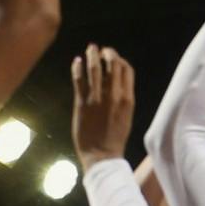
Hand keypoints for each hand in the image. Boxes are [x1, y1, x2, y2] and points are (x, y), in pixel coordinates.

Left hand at [71, 44, 134, 167]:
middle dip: (107, 53)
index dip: (120, 59)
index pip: (127, 70)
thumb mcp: (126, 116)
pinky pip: (79, 80)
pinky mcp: (82, 103)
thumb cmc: (114, 138)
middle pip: (113, 64)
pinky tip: (76, 61)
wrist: (102, 156)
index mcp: (128, 99)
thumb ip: (123, 99)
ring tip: (90, 49)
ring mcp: (97, 98)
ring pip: (95, 68)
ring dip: (92, 55)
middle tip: (101, 51)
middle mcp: (114, 95)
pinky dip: (77, 67)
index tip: (113, 57)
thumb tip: (117, 84)